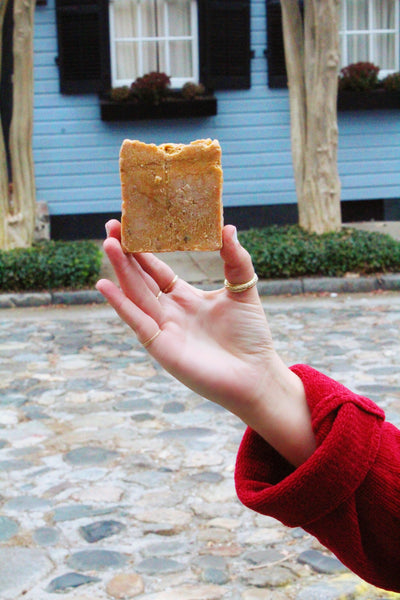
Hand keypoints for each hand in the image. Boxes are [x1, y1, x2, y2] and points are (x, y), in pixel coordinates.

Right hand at [96, 221, 314, 465]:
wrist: (256, 374)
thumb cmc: (251, 336)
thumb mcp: (243, 289)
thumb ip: (236, 259)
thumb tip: (227, 227)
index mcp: (186, 298)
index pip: (157, 271)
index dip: (144, 250)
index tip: (131, 227)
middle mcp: (170, 312)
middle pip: (141, 279)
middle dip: (125, 255)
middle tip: (110, 227)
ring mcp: (164, 330)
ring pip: (136, 295)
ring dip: (120, 271)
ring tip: (107, 244)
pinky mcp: (162, 347)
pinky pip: (137, 322)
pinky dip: (121, 305)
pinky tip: (105, 285)